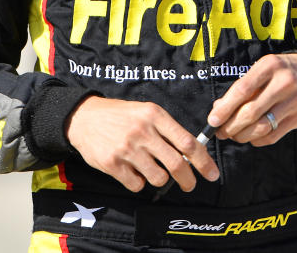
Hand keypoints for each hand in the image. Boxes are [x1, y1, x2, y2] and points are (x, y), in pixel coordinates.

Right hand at [65, 96, 218, 192]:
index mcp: (155, 115)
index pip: (187, 142)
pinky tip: (133, 171)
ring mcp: (127, 149)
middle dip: (188, 180)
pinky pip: (137, 184)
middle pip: (177, 164)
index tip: (212, 173)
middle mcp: (143, 132)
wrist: (84, 117)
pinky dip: (139, 183)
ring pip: (158, 178)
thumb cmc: (122, 116)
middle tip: (190, 185)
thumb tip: (192, 153)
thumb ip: (167, 130)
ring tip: (153, 170)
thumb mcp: (147, 111)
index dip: (204, 161)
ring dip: (160, 179)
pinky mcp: (112, 164)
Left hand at [207, 53, 296, 146]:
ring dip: (242, 136)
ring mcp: (293, 102)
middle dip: (231, 126)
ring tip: (234, 135)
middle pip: (250, 112)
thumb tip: (218, 109)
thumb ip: (243, 87)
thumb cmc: (283, 71)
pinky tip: (251, 137)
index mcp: (270, 66)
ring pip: (261, 127)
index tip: (212, 120)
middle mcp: (283, 83)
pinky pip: (273, 136)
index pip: (242, 90)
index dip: (225, 108)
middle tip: (220, 132)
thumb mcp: (264, 70)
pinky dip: (257, 140)